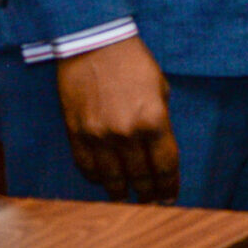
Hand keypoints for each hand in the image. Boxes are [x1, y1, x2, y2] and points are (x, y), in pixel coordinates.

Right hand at [54, 35, 180, 202]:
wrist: (94, 45)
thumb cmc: (133, 63)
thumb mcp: (160, 89)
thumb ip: (160, 120)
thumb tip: (158, 148)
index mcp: (154, 120)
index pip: (165, 164)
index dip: (169, 185)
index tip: (170, 197)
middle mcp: (126, 133)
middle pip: (139, 175)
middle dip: (147, 192)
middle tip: (151, 202)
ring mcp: (98, 136)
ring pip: (111, 177)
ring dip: (120, 193)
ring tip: (127, 201)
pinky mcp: (76, 133)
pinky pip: (86, 166)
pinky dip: (96, 178)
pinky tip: (104, 182)